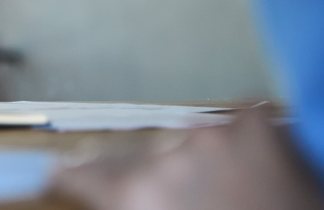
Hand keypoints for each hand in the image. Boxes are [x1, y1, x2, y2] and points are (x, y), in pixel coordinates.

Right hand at [51, 106, 323, 209]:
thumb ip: (136, 200)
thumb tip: (114, 186)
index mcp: (142, 193)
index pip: (91, 174)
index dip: (73, 173)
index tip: (56, 169)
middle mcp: (169, 155)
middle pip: (154, 157)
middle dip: (171, 176)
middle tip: (201, 201)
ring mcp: (214, 134)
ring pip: (200, 140)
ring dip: (213, 160)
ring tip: (243, 192)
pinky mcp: (258, 122)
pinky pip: (243, 122)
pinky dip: (250, 142)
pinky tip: (266, 168)